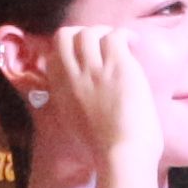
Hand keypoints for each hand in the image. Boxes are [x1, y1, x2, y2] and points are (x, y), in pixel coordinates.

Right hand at [43, 22, 164, 181]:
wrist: (121, 155)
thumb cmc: (104, 150)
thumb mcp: (75, 127)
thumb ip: (72, 108)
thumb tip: (82, 101)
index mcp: (60, 93)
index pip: (53, 57)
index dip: (68, 51)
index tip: (84, 56)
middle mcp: (71, 76)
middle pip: (64, 36)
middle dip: (81, 34)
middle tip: (100, 43)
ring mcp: (93, 69)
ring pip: (88, 32)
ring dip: (104, 33)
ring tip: (120, 44)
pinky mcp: (117, 66)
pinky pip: (115, 36)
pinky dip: (125, 35)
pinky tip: (134, 44)